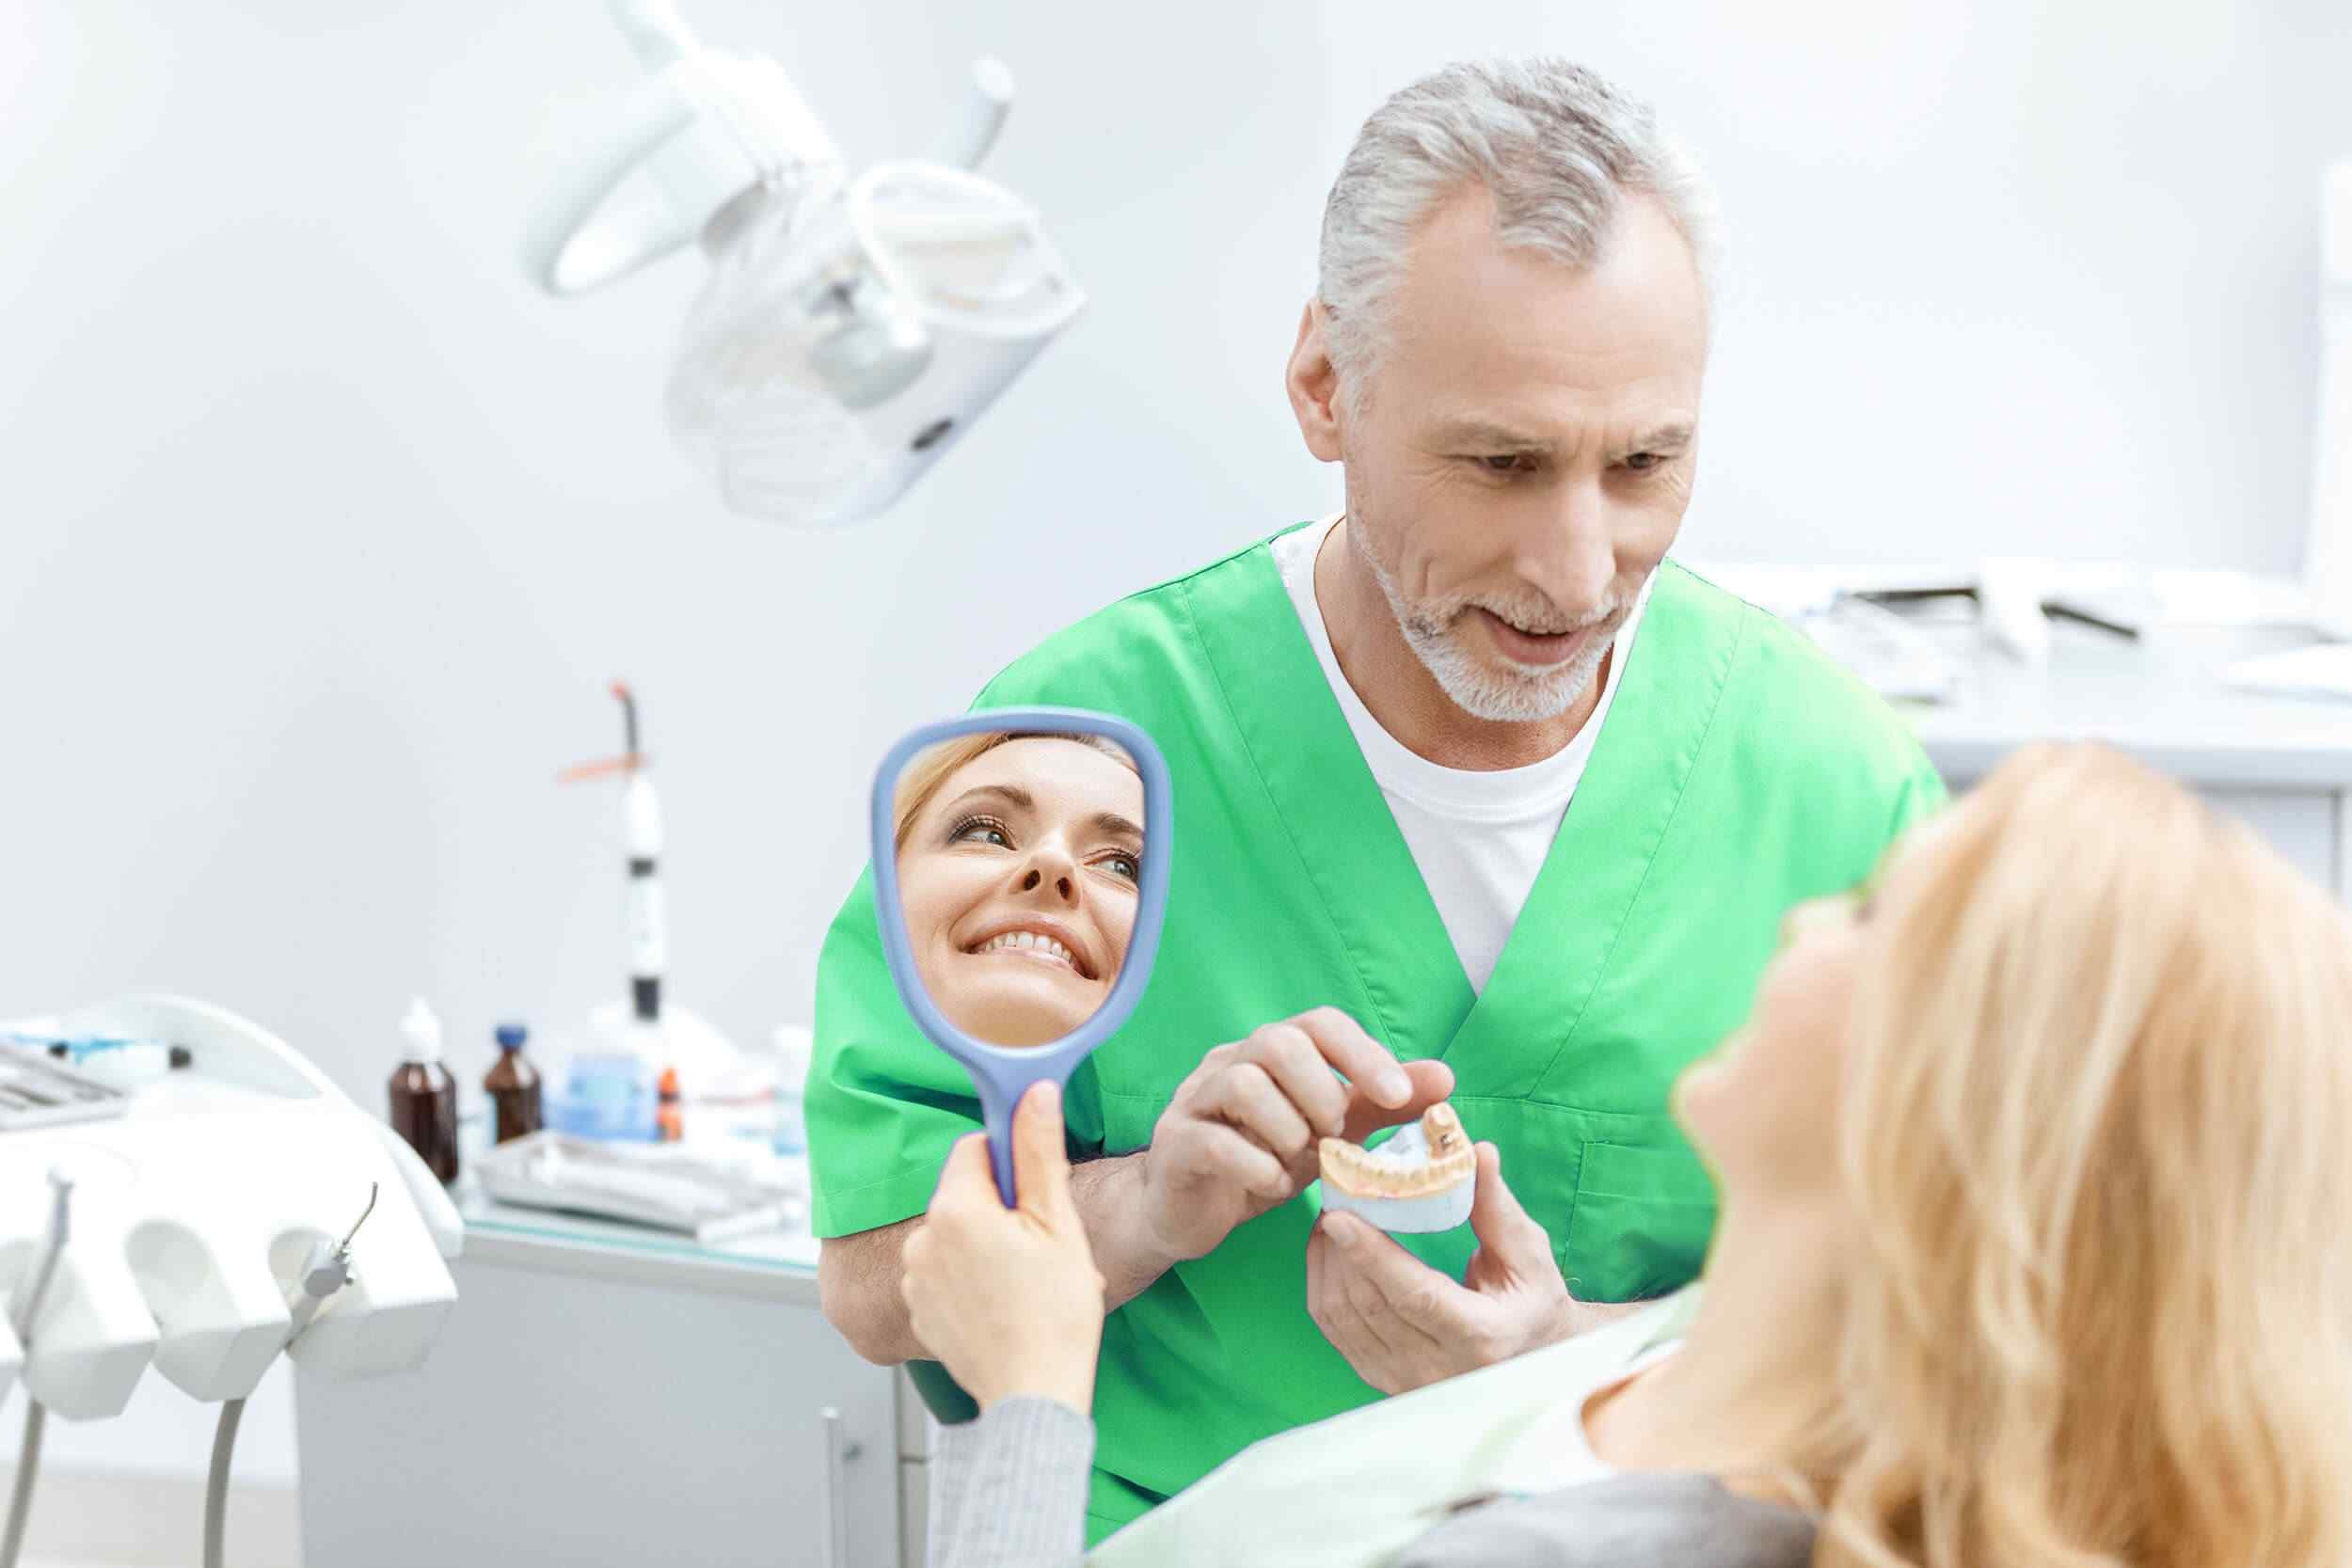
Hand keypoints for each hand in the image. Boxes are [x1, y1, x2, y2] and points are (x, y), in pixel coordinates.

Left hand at [900, 1081, 1106, 1413]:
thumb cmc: (1054, 1313)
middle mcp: (921, 1239)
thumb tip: (1035, 1092)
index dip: (1011, 1166)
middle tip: (1039, 1247)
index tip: (1036, 1197)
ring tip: (1022, 1282)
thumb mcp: (1057, 1223)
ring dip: (982, 1245)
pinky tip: (1001, 1306)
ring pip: (953, 1234)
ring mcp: (913, 1279)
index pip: (975, 1149)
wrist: (1034, 1394)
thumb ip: (1038, 1152)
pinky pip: (942, 1274)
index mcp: (954, 1208)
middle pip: (964, 1193)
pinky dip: (967, 1281)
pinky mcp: (917, 1311)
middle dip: (998, 1209)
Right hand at [1137, 1008, 1454, 1264]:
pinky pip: (1214, 1143)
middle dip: (1322, 1091)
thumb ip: (1381, 1105)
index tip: (1400, 1095)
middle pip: (1277, 1041)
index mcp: (1271, 1051)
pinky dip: (1257, 1167)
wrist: (1190, 1212)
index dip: (1363, 1053)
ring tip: (1300, 1160)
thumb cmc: (1263, 1159)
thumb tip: (1445, 1078)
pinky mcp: (1175, 1145)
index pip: (1319, 1023)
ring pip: (1243, 1084)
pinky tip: (1272, 1186)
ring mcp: (1195, 1100)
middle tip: (1335, 1134)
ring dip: (1288, 1128)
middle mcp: (1229, 1062)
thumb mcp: (1330, 1132)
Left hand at [1308, 1141, 1610, 1394]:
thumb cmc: (1533, 1302)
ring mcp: (1403, 1381)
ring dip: (1328, 1262)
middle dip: (1343, 1247)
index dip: (1373, 1255)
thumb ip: (1496, 1207)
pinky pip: (1334, 1330)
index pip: (1416, 1296)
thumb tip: (1476, 1151)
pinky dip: (1322, 1284)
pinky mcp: (1379, 1379)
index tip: (1339, 1216)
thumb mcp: (1529, 1255)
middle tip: (1336, 1195)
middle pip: (1370, 1303)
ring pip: (1342, 1318)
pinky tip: (1330, 1249)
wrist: (1529, 1361)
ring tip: (1333, 1217)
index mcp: (1482, 1337)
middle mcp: (1438, 1369)